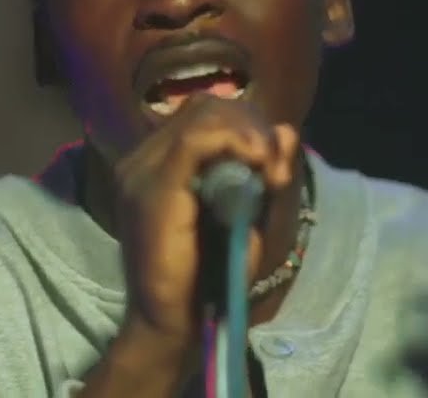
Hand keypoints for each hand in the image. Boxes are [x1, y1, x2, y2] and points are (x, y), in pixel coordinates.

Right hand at [114, 93, 298, 347]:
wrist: (174, 322)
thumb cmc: (209, 274)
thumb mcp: (246, 212)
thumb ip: (262, 170)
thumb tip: (285, 130)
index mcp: (157, 161)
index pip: (204, 113)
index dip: (248, 123)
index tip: (276, 161)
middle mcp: (142, 158)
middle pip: (205, 106)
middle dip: (252, 125)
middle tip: (277, 166)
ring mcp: (141, 171)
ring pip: (202, 116)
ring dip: (249, 133)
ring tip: (271, 167)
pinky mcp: (151, 188)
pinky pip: (195, 141)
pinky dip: (234, 142)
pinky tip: (258, 162)